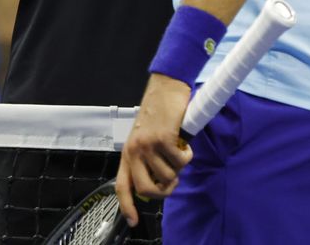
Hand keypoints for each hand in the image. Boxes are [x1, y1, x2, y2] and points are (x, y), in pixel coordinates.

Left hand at [115, 73, 191, 226]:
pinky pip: (181, 162)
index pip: (122, 185)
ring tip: (178, 151)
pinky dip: (188, 155)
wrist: (166, 87)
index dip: (127, 206)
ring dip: (179, 168)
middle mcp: (134, 151)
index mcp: (128, 153)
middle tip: (174, 181)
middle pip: (147, 189)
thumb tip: (158, 184)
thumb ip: (147, 159)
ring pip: (169, 176)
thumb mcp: (145, 138)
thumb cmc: (158, 113)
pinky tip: (184, 142)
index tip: (134, 221)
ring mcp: (148, 145)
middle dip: (165, 191)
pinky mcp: (163, 139)